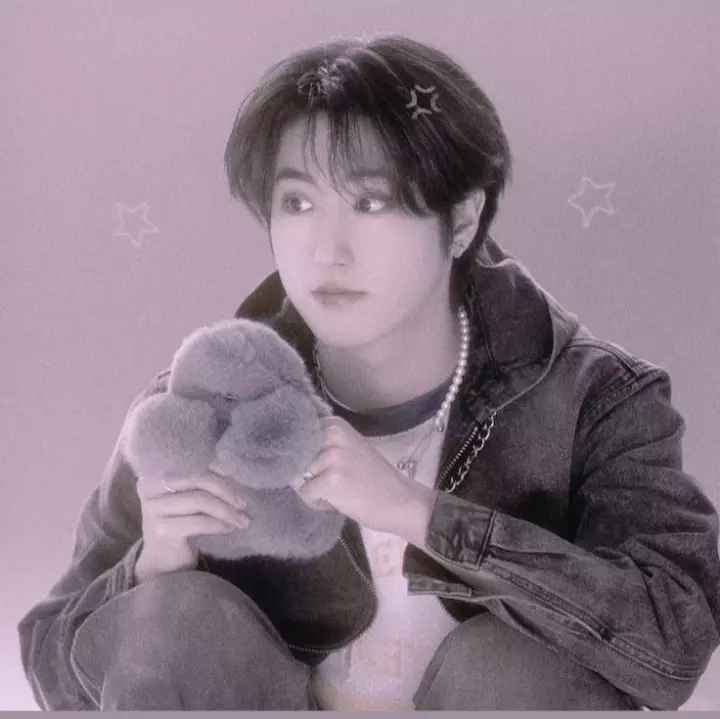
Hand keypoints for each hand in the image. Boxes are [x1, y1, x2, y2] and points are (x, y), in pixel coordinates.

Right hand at [134, 465, 248, 583]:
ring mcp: (153, 509)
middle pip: (198, 478)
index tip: (235, 478)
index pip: (192, 460)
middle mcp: (150, 487)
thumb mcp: (189, 494)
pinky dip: (219, 524)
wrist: (163, 558)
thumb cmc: (180, 520)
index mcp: (157, 471)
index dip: (217, 467)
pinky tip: (230, 528)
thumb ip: (202, 479)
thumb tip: (233, 470)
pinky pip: (199, 522)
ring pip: (200, 501)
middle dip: (226, 490)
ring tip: (242, 519)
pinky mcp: (162, 530)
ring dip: (227, 511)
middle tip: (244, 504)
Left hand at [289, 416, 434, 535]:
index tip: (315, 466)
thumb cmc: (373, 478)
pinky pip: (306, 494)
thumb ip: (321, 447)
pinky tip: (338, 502)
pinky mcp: (330, 479)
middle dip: (306, 474)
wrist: (400, 501)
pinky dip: (317, 503)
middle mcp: (331, 434)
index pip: (297, 436)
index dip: (300, 456)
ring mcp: (331, 456)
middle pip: (295, 457)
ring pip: (299, 477)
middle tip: (331, 483)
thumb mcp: (348, 450)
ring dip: (313, 490)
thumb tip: (286, 455)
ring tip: (337, 493)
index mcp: (334, 424)